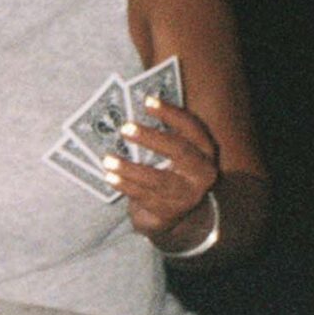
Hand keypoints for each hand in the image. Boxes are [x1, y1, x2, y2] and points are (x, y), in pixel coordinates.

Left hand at [106, 97, 221, 246]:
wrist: (173, 214)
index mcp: (206, 151)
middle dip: (150, 138)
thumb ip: (166, 132)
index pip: (191, 127)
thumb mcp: (176, 152)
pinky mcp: (169, 212)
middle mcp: (203, 173)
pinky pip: (144, 196)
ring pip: (157, 179)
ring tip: (107, 159)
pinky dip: (125, 186)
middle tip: (125, 128)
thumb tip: (139, 104)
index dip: (170, 113)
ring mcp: (187, 195)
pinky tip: (110, 177)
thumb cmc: (171, 171)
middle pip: (179, 151)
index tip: (147, 100)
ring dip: (129, 168)